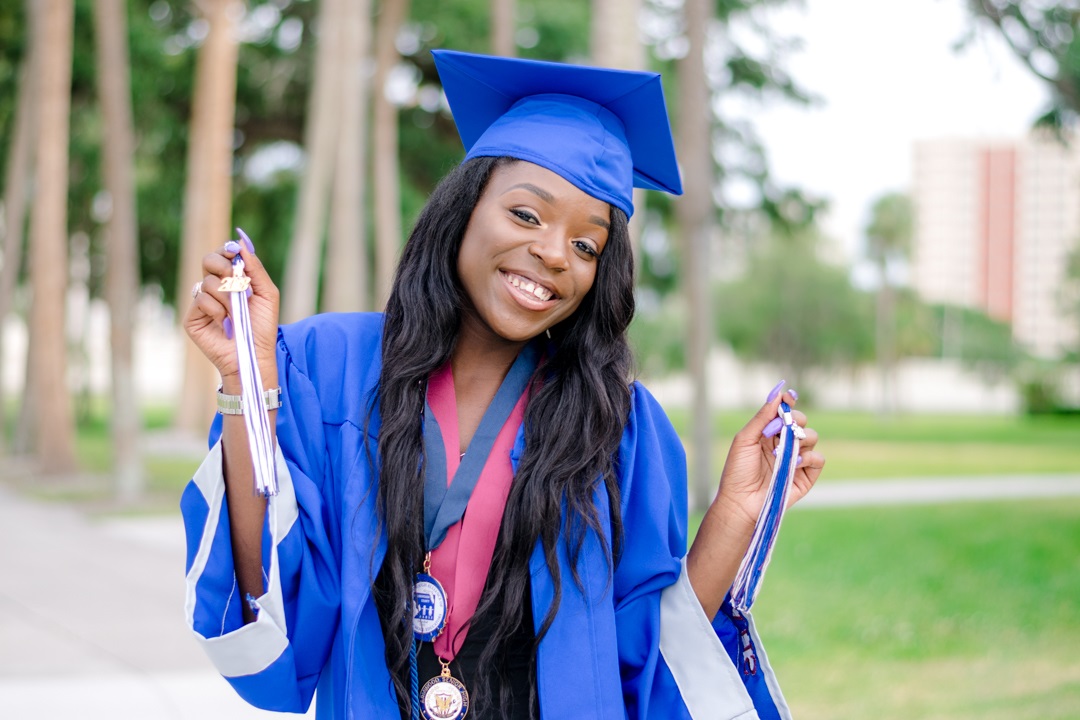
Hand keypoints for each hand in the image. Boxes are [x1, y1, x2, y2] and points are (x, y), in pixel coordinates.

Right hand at [183, 235, 279, 383]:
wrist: (254, 354)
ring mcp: (202, 302)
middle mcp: (215, 288)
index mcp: (232, 280)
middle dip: (224, 267)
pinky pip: (201, 299)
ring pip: (208, 282)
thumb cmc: (263, 327)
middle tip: (236, 282)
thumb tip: (241, 243)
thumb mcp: (267, 294)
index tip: (234, 253)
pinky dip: (217, 310)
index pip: (223, 255)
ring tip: (236, 314)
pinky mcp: (193, 317)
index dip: (227, 250)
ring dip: (227, 297)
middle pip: (208, 260)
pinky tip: (225, 323)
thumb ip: (255, 269)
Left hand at [715, 380, 824, 529]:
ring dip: (801, 439)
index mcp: (769, 434)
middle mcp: (784, 444)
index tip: (789, 399)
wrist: (741, 501)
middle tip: (787, 427)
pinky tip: (796, 462)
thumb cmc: (737, 471)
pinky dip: (810, 457)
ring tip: (785, 451)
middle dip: (797, 420)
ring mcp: (796, 459)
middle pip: (801, 422)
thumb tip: (778, 395)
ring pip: (812, 437)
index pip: (784, 413)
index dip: (788, 403)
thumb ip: (762, 417)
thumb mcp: (745, 439)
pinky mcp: (805, 476)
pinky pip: (819, 459)